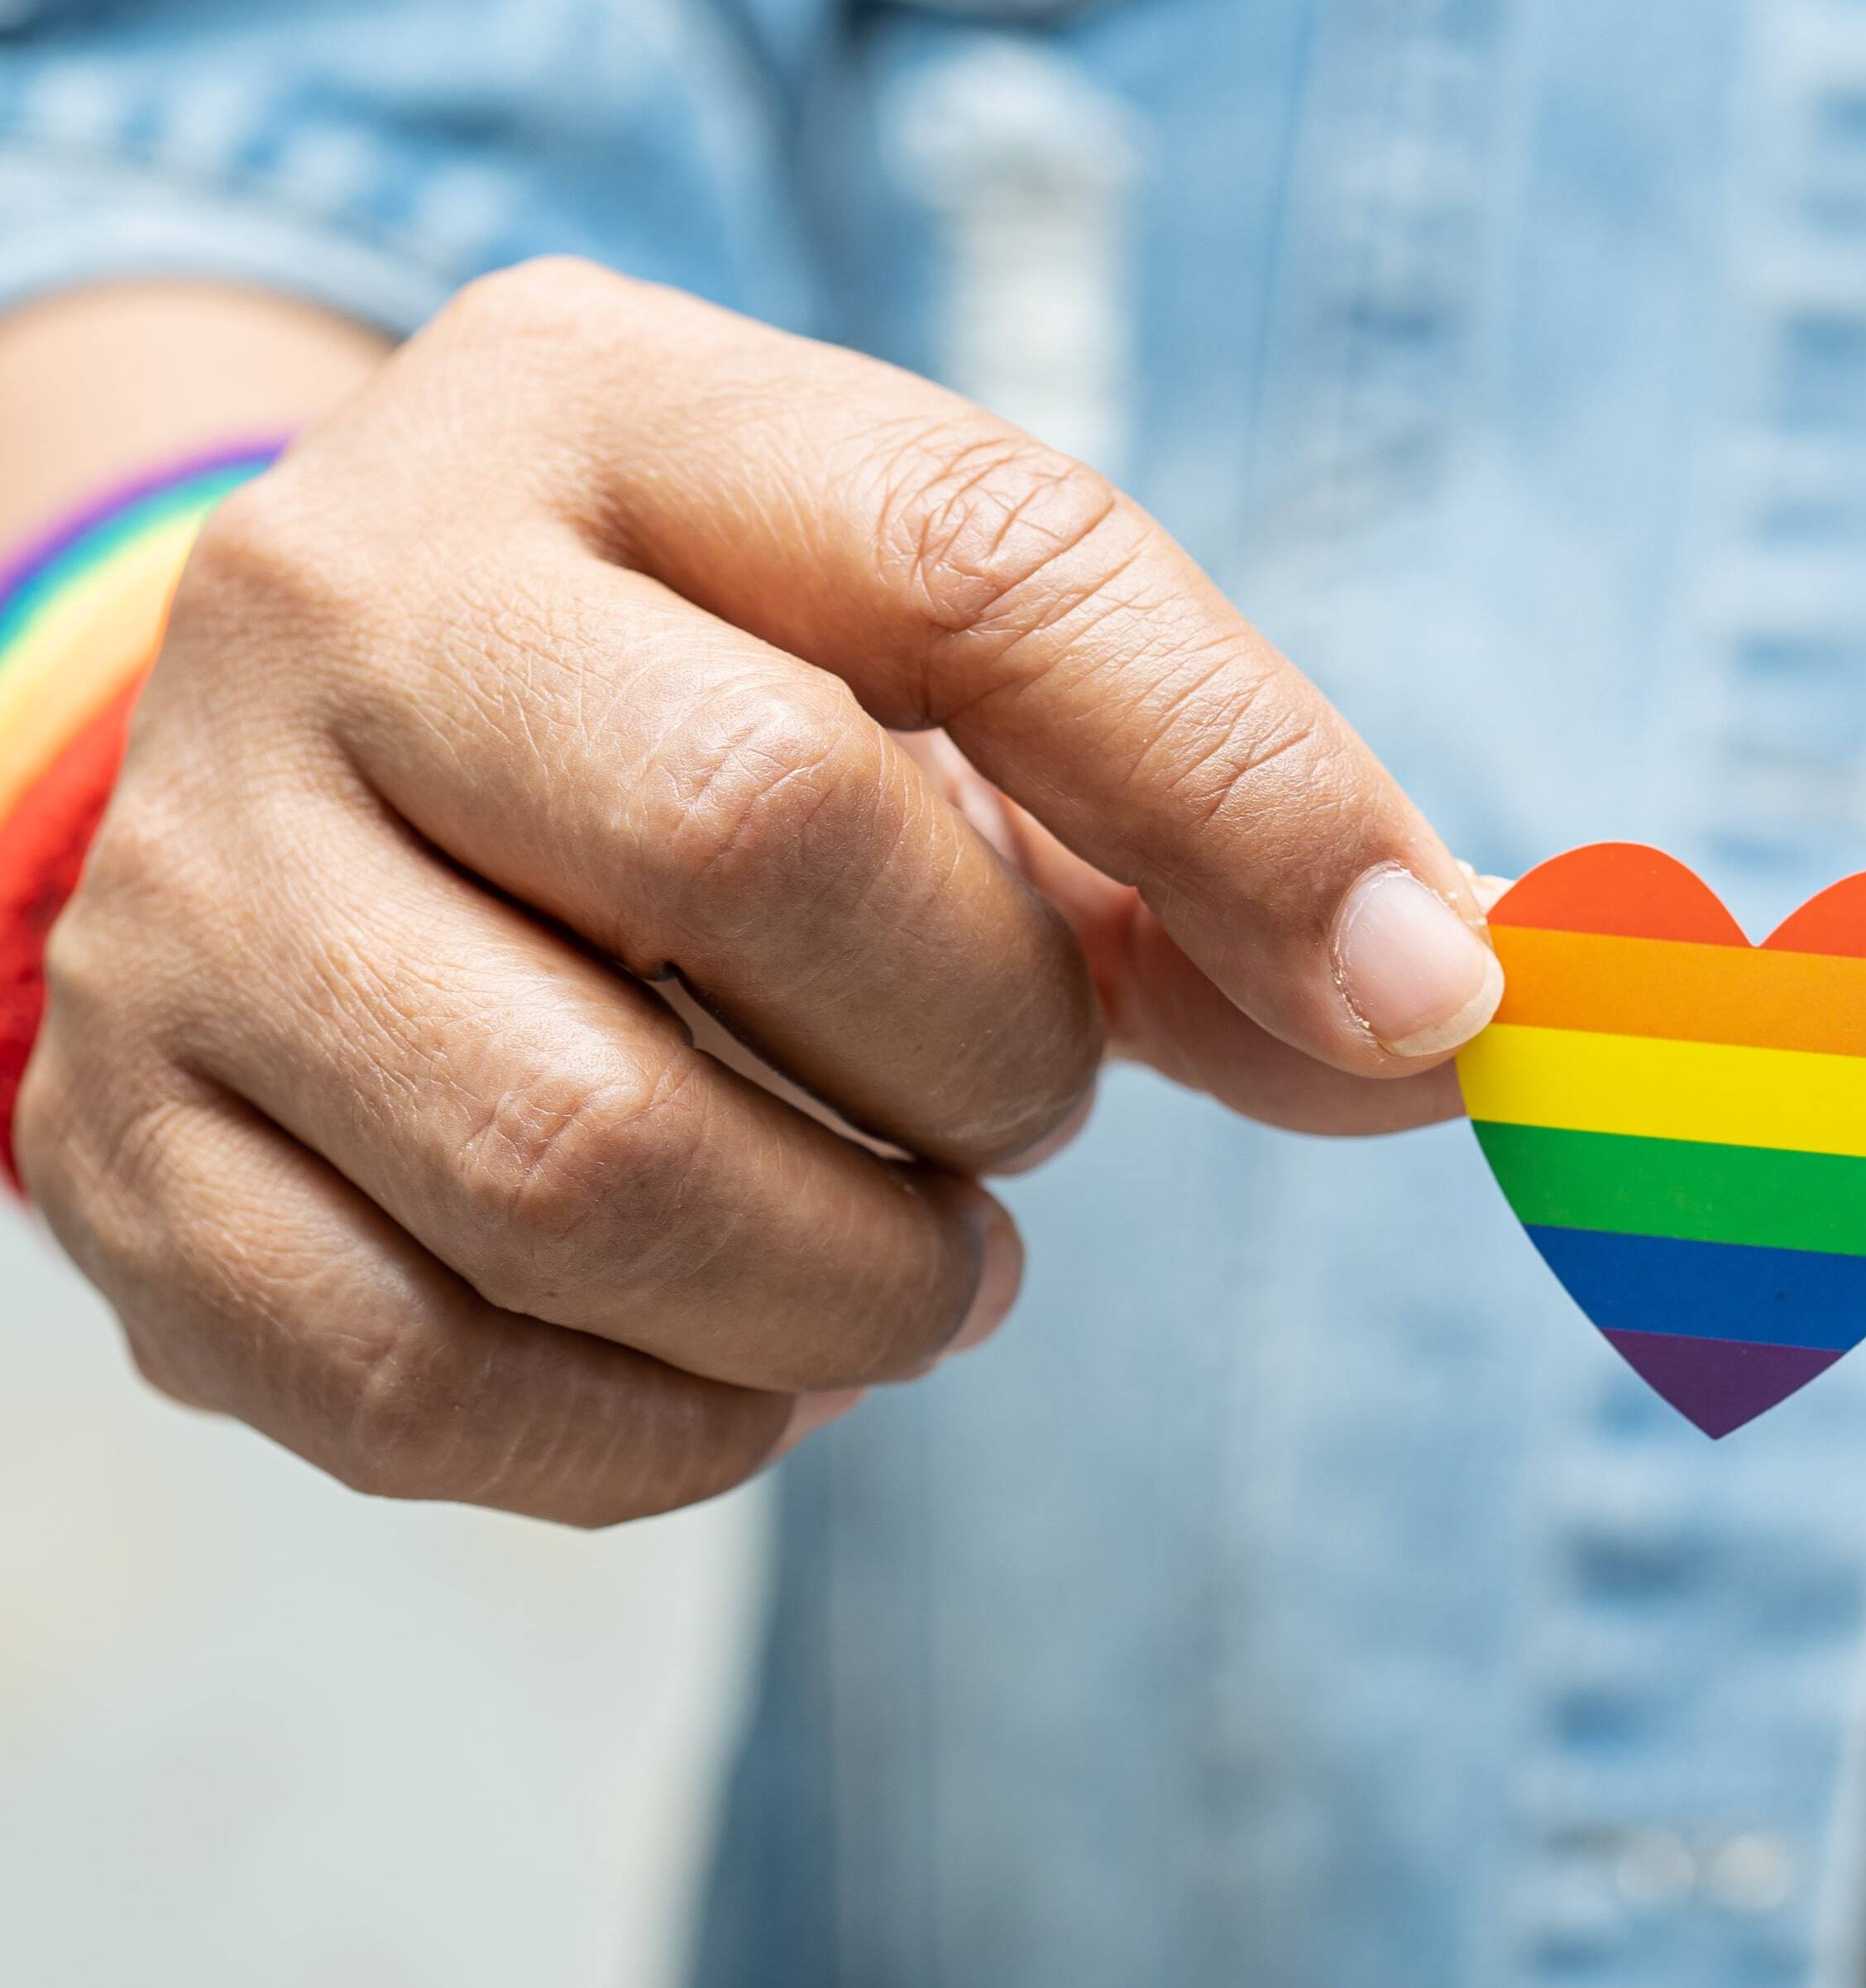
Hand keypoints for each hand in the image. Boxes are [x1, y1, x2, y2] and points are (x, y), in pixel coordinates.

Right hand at [14, 260, 1502, 1523]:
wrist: (332, 789)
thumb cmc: (712, 735)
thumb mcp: (955, 703)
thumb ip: (1218, 853)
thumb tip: (1465, 1015)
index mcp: (609, 413)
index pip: (981, 558)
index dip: (1248, 796)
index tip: (1421, 998)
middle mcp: (353, 601)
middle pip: (758, 833)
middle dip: (992, 1052)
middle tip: (1024, 1111)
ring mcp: (200, 886)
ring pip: (591, 1156)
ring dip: (858, 1280)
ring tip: (912, 1254)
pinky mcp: (125, 1153)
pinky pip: (440, 1382)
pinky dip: (677, 1428)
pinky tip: (741, 1360)